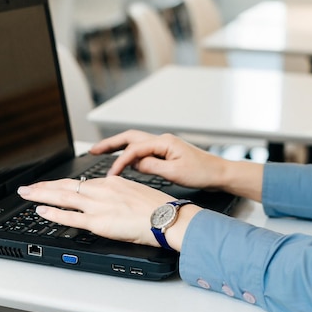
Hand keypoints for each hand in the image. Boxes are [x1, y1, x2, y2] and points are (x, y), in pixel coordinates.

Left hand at [17, 176, 199, 248]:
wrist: (168, 217)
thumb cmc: (158, 208)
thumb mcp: (134, 191)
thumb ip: (117, 194)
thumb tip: (109, 200)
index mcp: (111, 182)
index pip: (79, 183)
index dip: (60, 184)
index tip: (49, 185)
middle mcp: (101, 190)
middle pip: (65, 186)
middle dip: (42, 186)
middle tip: (26, 186)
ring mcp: (98, 205)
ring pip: (63, 197)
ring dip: (41, 195)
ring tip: (26, 194)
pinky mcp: (99, 222)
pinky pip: (70, 217)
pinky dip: (53, 213)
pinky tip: (41, 211)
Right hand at [90, 130, 225, 190]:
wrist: (219, 173)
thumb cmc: (202, 172)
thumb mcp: (174, 173)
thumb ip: (152, 167)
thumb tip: (135, 164)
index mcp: (163, 142)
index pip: (134, 149)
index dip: (119, 161)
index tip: (111, 174)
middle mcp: (161, 141)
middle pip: (129, 138)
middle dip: (109, 143)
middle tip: (92, 150)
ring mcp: (163, 146)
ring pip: (134, 143)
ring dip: (118, 148)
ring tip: (101, 153)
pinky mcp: (165, 153)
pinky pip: (143, 151)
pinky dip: (130, 155)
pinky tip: (124, 163)